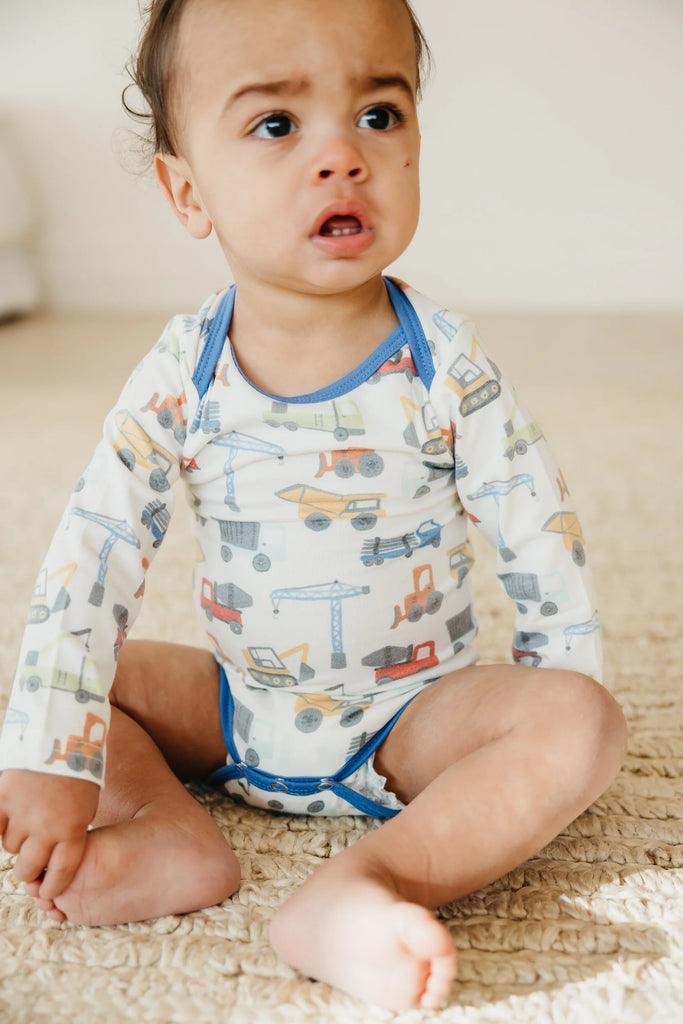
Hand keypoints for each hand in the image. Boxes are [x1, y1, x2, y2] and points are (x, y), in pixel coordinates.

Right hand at [0, 769, 99, 900]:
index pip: (61, 872)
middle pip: (30, 867)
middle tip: (30, 864)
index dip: (53, 886)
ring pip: (11, 846)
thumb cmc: (78, 772)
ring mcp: (21, 813)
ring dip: (17, 840)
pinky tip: (5, 819)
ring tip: (26, 823)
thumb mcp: (86, 805)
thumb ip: (72, 833)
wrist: (62, 735)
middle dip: (30, 869)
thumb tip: (55, 860)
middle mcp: (46, 827)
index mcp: (73, 828)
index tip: (48, 891)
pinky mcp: (2, 798)